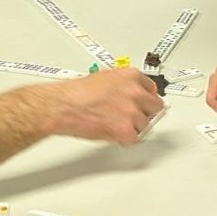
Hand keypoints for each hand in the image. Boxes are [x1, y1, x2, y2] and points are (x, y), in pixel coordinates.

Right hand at [29, 68, 164, 145]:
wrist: (62, 106)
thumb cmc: (75, 93)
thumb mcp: (103, 77)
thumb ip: (121, 84)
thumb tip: (126, 92)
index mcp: (131, 76)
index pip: (152, 90)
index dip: (145, 99)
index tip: (143, 103)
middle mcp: (135, 92)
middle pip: (154, 107)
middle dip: (144, 113)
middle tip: (130, 117)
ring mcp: (132, 111)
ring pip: (144, 125)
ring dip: (132, 127)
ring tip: (113, 123)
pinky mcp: (125, 130)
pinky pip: (133, 139)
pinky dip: (123, 139)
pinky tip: (111, 132)